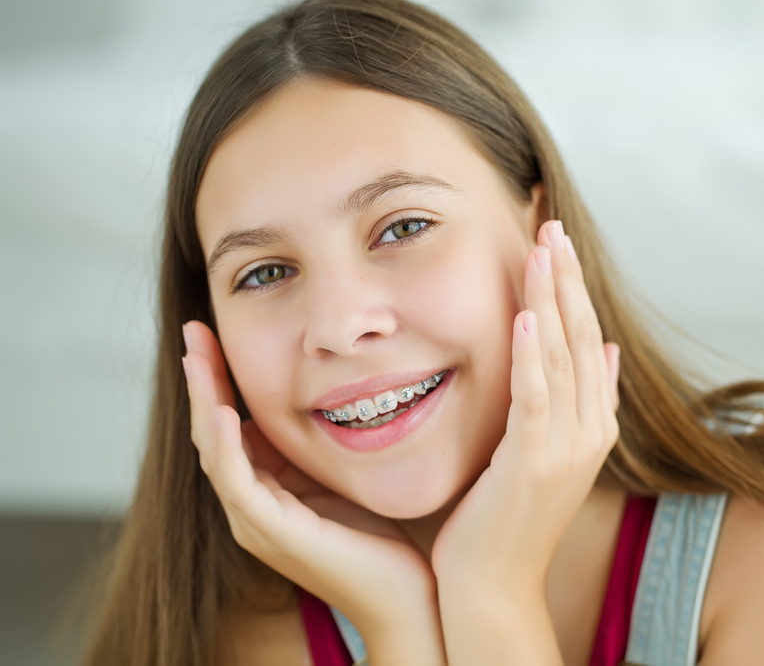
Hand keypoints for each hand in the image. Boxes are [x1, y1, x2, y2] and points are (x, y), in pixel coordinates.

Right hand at [182, 321, 444, 662]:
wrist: (407, 597)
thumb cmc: (383, 537)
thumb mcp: (342, 476)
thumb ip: (320, 446)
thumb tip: (324, 394)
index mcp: (268, 489)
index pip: (230, 424)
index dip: (219, 379)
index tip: (213, 332)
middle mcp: (252, 506)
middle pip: (211, 431)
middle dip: (202, 378)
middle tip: (194, 328)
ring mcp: (258, 522)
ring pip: (214, 451)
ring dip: (203, 399)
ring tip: (194, 353)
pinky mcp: (275, 533)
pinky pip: (238, 483)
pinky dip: (225, 445)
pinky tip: (223, 410)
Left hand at [431, 220, 620, 661]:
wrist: (493, 587)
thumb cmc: (507, 519)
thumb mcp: (547, 452)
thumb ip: (577, 400)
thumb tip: (603, 350)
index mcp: (592, 424)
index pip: (585, 340)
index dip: (573, 289)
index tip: (556, 243)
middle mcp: (589, 431)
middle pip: (580, 337)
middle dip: (566, 278)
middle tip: (552, 224)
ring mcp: (566, 447)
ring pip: (563, 356)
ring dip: (553, 297)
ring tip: (545, 246)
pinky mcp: (533, 462)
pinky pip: (537, 396)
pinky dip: (536, 352)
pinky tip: (529, 313)